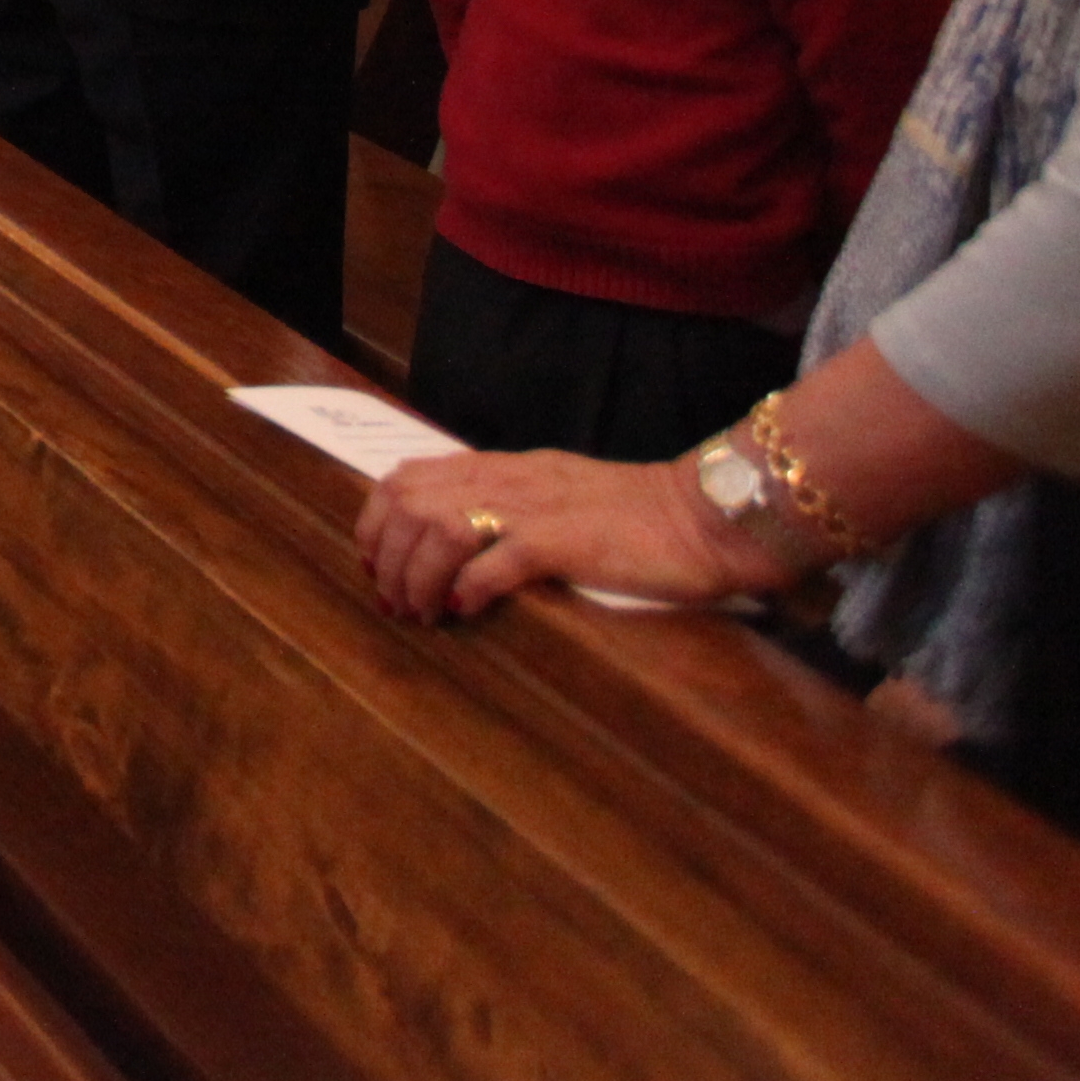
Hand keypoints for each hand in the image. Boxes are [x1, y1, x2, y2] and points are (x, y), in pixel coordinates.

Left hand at [359, 444, 782, 621]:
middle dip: (386, 554)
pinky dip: (469, 584)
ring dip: (417, 575)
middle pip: (409, 502)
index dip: (376, 519)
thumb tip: (462, 538)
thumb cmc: (638, 515)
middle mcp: (509, 479)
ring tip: (422, 613)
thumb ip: (511, 504)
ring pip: (439, 527)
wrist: (705, 516)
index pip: (409, 477)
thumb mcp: (558, 494)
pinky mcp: (566, 541)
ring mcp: (536, 508)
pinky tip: (465, 609)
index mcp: (503, 467)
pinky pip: (498, 558)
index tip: (374, 562)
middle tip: (393, 600)